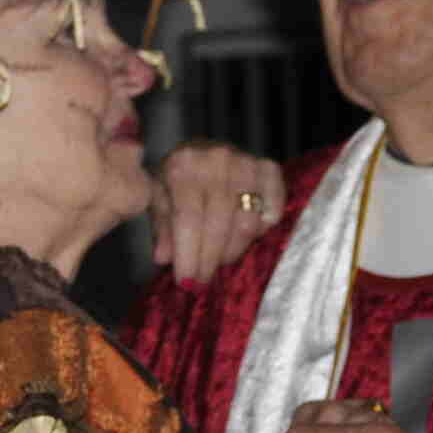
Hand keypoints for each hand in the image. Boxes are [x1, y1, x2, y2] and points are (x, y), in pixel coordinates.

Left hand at [149, 142, 284, 282]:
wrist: (199, 151)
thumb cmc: (176, 179)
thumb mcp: (159, 198)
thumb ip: (162, 227)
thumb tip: (164, 258)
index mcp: (183, 165)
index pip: (188, 219)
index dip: (188, 254)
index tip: (186, 281)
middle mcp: (216, 159)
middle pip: (218, 224)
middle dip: (209, 259)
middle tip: (202, 280)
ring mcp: (245, 162)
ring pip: (246, 222)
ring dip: (233, 250)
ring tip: (220, 259)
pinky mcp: (268, 169)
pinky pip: (273, 209)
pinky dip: (262, 228)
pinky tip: (248, 235)